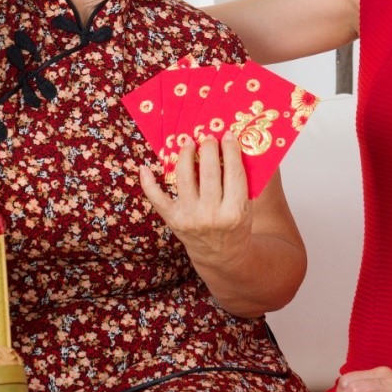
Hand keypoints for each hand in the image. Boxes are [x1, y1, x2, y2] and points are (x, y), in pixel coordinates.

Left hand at [139, 133, 251, 271]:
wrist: (221, 256)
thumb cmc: (235, 225)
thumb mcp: (246, 207)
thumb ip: (241, 182)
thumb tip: (232, 146)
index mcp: (235, 211)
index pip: (233, 173)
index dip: (231, 151)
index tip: (228, 135)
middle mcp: (211, 215)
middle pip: (208, 172)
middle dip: (208, 149)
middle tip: (208, 137)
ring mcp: (189, 217)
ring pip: (184, 178)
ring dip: (185, 156)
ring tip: (188, 142)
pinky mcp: (173, 220)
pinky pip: (157, 199)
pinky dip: (148, 183)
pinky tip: (145, 167)